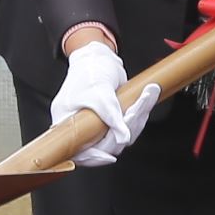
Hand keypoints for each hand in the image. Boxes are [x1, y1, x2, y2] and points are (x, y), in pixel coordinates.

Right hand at [50, 40, 157, 167]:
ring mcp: (97, 125)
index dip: (95, 158)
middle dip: (125, 127)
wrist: (98, 56)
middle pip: (106, 145)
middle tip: (136, 109)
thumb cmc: (89, 71)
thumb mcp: (99, 92)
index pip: (79, 152)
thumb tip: (123, 138)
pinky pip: (128, 126)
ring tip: (147, 94)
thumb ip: (110, 116)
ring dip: (137, 117)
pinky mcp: (111, 121)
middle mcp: (81, 128)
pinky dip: (140, 112)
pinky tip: (147, 96)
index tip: (109, 157)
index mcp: (67, 123)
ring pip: (122, 136)